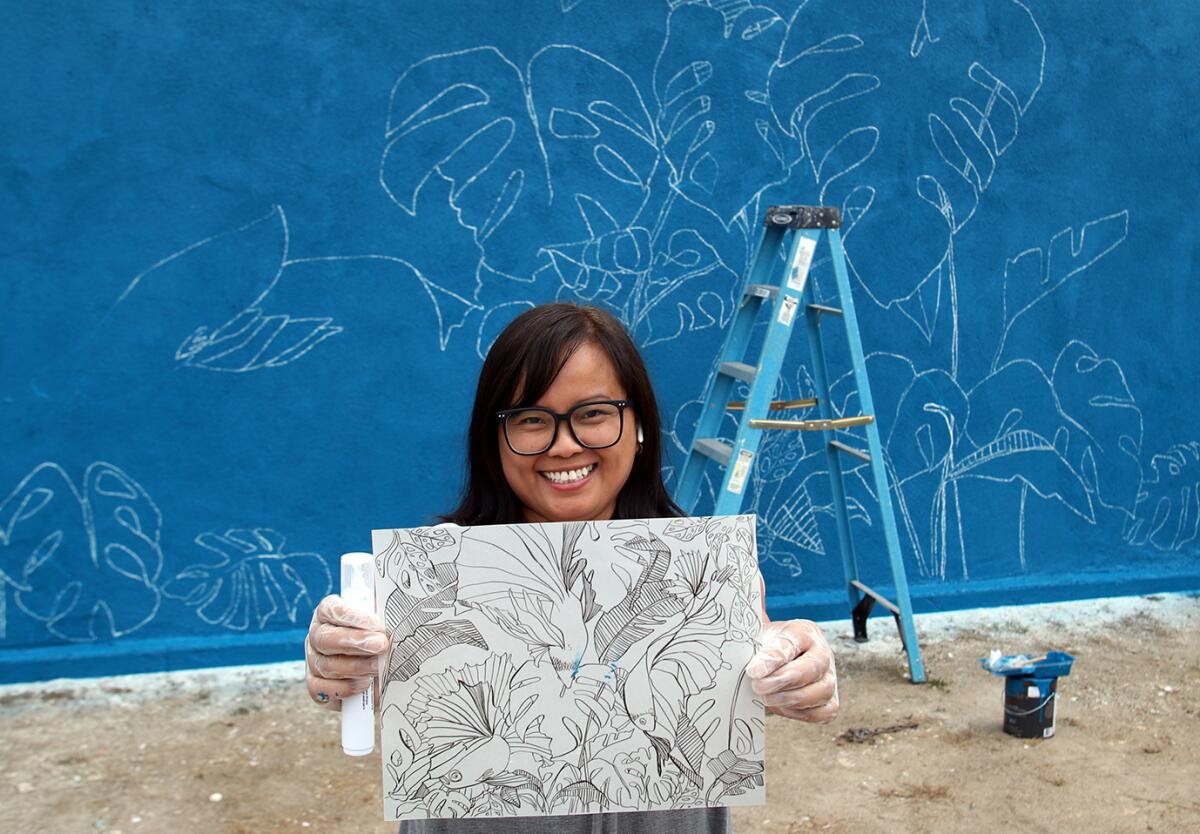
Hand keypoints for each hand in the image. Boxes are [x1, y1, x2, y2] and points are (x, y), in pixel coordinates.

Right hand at [304, 594, 389, 710]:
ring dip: (355, 667)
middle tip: (381, 645)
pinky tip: (363, 684)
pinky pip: (319, 689)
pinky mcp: (315, 684)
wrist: (373, 660)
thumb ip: (381, 621)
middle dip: (355, 642)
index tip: (375, 624)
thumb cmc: (375, 634)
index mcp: (327, 613)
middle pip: (325, 639)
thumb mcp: (378, 622)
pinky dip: (343, 688)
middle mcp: (316, 636)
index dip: (352, 617)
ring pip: (325, 665)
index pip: (332, 610)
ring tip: (377, 667)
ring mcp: (313, 661)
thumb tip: (393, 623)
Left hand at [746, 619, 838, 722]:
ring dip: (792, 699)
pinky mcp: (830, 701)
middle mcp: (822, 653)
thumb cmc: (766, 649)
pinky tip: (782, 707)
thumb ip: (759, 653)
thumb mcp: (758, 642)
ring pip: (823, 691)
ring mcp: (830, 677)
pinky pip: (824, 712)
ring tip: (767, 699)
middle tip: (758, 686)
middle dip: (784, 680)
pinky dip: (802, 713)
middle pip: (813, 667)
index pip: (792, 642)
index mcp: (804, 631)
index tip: (753, 670)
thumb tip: (756, 670)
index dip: (773, 658)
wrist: (772, 661)